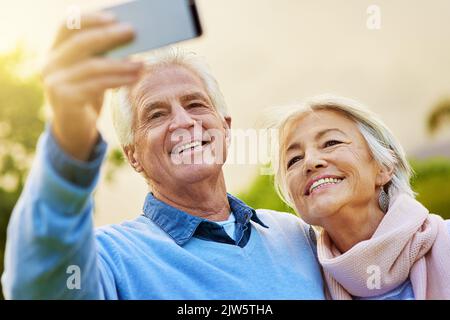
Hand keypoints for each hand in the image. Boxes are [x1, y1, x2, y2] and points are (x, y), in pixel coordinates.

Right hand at [42, 12, 143, 160]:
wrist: (75, 130)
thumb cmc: (87, 96)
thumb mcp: (92, 73)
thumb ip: (101, 56)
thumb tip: (129, 38)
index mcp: (53, 53)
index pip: (66, 26)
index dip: (89, 19)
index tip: (113, 18)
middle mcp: (49, 65)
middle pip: (80, 43)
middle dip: (109, 36)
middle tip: (132, 32)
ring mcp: (54, 83)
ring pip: (92, 66)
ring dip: (120, 63)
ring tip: (141, 63)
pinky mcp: (65, 100)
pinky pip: (97, 85)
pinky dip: (118, 80)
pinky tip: (134, 78)